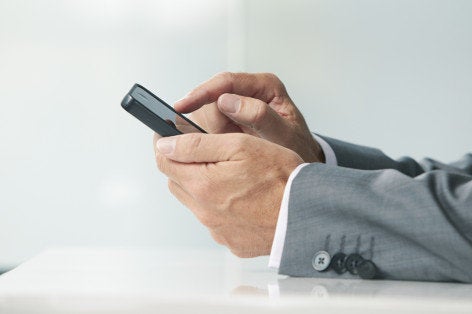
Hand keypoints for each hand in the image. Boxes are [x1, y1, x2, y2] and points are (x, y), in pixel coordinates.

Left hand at [154, 132, 303, 256]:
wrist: (308, 215)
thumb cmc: (281, 178)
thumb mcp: (240, 146)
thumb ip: (197, 144)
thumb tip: (165, 145)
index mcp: (202, 185)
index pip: (163, 162)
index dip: (164, 144)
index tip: (167, 135)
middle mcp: (204, 211)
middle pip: (178, 182)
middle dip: (185, 164)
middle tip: (206, 152)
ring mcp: (217, 229)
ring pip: (196, 202)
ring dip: (204, 186)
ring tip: (232, 175)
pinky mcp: (232, 241)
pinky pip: (216, 220)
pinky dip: (222, 206)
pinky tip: (243, 197)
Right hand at [175, 72, 323, 162]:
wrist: (302, 164)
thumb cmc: (297, 148)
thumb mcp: (285, 135)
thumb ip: (261, 116)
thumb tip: (227, 100)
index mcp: (265, 86)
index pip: (225, 82)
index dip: (201, 93)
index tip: (182, 106)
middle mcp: (248, 92)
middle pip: (211, 99)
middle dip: (211, 125)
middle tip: (227, 146)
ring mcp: (237, 107)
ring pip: (206, 115)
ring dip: (212, 136)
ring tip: (233, 151)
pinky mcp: (229, 122)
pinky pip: (208, 129)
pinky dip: (210, 141)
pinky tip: (221, 152)